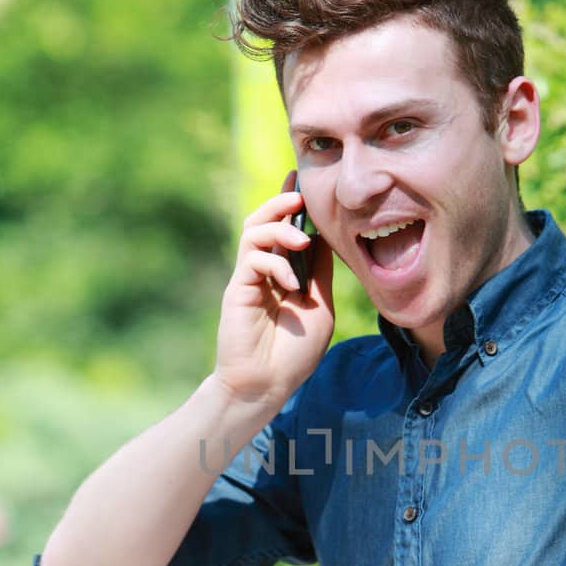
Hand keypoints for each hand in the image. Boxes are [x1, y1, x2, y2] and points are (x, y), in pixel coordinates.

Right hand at [212, 172, 334, 410]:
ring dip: (278, 228)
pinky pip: (253, 261)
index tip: (301, 179)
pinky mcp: (238, 290)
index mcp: (284, 272)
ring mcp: (249, 279)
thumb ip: (320, 274)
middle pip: (264, 221)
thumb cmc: (294, 353)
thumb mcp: (320, 308)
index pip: (287, 229)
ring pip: (253, 232)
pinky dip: (275, 266)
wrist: (267, 385)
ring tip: (300, 239)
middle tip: (299, 196)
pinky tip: (291, 286)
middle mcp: (264, 270)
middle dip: (280, 203)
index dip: (292, 203)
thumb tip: (327, 239)